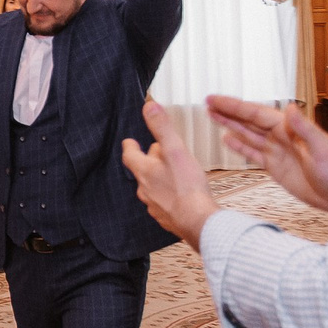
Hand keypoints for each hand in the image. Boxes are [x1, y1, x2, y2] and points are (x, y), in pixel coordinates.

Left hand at [120, 101, 220, 249]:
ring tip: (172, 173)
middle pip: (142, 171)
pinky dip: (169, 196)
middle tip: (159, 153)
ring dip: (159, 179)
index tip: (130, 142)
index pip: (130, 156)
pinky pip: (163, 203)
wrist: (197, 221)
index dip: (130, 147)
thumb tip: (149, 107)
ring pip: (152, 188)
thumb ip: (162, 128)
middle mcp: (145, 189)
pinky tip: (180, 194)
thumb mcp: (175, 150)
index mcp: (144, 171)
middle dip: (150, 161)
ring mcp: (155, 205)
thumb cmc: (186, 187)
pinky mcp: (167, 218)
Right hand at [206, 96, 327, 217]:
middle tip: (207, 102)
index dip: (234, 106)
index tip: (216, 99)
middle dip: (228, 111)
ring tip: (212, 115)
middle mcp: (281, 137)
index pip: (256, 113)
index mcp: (289, 129)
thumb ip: (304, 128)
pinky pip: (253, 153)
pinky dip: (239, 146)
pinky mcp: (275, 167)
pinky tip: (227, 139)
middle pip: (248, 120)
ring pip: (248, 134)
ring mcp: (277, 151)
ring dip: (230, 125)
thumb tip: (290, 108)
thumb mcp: (322, 148)